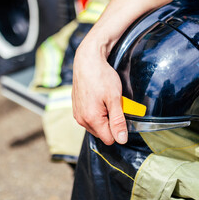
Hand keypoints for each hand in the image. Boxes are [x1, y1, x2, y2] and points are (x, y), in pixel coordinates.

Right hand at [72, 0, 171, 144]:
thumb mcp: (115, 99)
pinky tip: (99, 98)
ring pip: (96, 126)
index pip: (110, 139)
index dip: (119, 129)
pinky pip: (90, 117)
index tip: (122, 114)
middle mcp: (81, 119)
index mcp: (91, 119)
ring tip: (106, 100)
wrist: (87, 59)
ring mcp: (77, 113)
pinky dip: (97, 111)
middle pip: (103, 133)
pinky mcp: (76, 107)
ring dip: (104, 117)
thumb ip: (118, 121)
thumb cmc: (101, 76)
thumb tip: (121, 140)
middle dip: (111, 122)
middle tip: (115, 104)